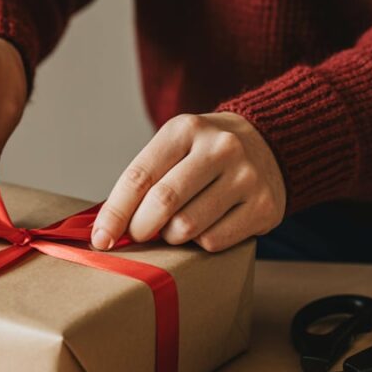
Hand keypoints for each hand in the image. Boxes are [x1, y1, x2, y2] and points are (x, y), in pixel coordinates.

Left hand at [92, 113, 285, 252]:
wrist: (270, 143)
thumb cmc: (205, 153)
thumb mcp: (175, 146)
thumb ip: (144, 179)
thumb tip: (107, 227)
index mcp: (186, 129)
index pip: (139, 177)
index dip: (115, 213)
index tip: (101, 238)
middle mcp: (219, 148)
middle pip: (163, 202)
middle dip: (140, 228)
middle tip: (137, 235)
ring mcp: (245, 177)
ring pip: (187, 227)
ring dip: (171, 236)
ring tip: (175, 226)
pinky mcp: (264, 206)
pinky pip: (214, 241)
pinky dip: (199, 242)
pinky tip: (205, 226)